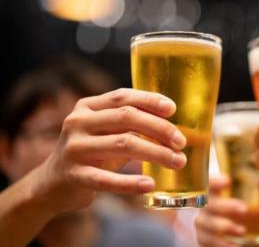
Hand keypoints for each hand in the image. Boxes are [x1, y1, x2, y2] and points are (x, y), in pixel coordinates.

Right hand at [31, 88, 186, 213]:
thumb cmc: (92, 155)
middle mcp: (78, 122)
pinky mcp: (74, 175)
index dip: (150, 100)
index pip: (123, 97)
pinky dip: (130, 183)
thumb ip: (132, 126)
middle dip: (160, 128)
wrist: (52, 184)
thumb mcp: (107, 134)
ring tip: (178, 162)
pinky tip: (150, 184)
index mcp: (87, 107)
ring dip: (156, 153)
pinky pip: (107, 180)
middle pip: (127, 117)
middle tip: (182, 142)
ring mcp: (74, 148)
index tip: (173, 109)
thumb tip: (174, 128)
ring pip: (123, 145)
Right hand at [195, 176, 247, 246]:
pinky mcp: (196, 236)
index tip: (228, 181)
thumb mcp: (213, 189)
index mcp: (202, 189)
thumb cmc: (209, 198)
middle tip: (244, 209)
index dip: (216, 182)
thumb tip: (230, 180)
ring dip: (224, 228)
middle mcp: (196, 205)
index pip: (207, 183)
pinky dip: (220, 245)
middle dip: (226, 207)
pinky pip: (206, 241)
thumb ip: (219, 184)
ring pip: (206, 226)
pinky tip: (235, 246)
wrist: (191, 217)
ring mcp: (195, 222)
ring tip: (242, 231)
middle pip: (209, 205)